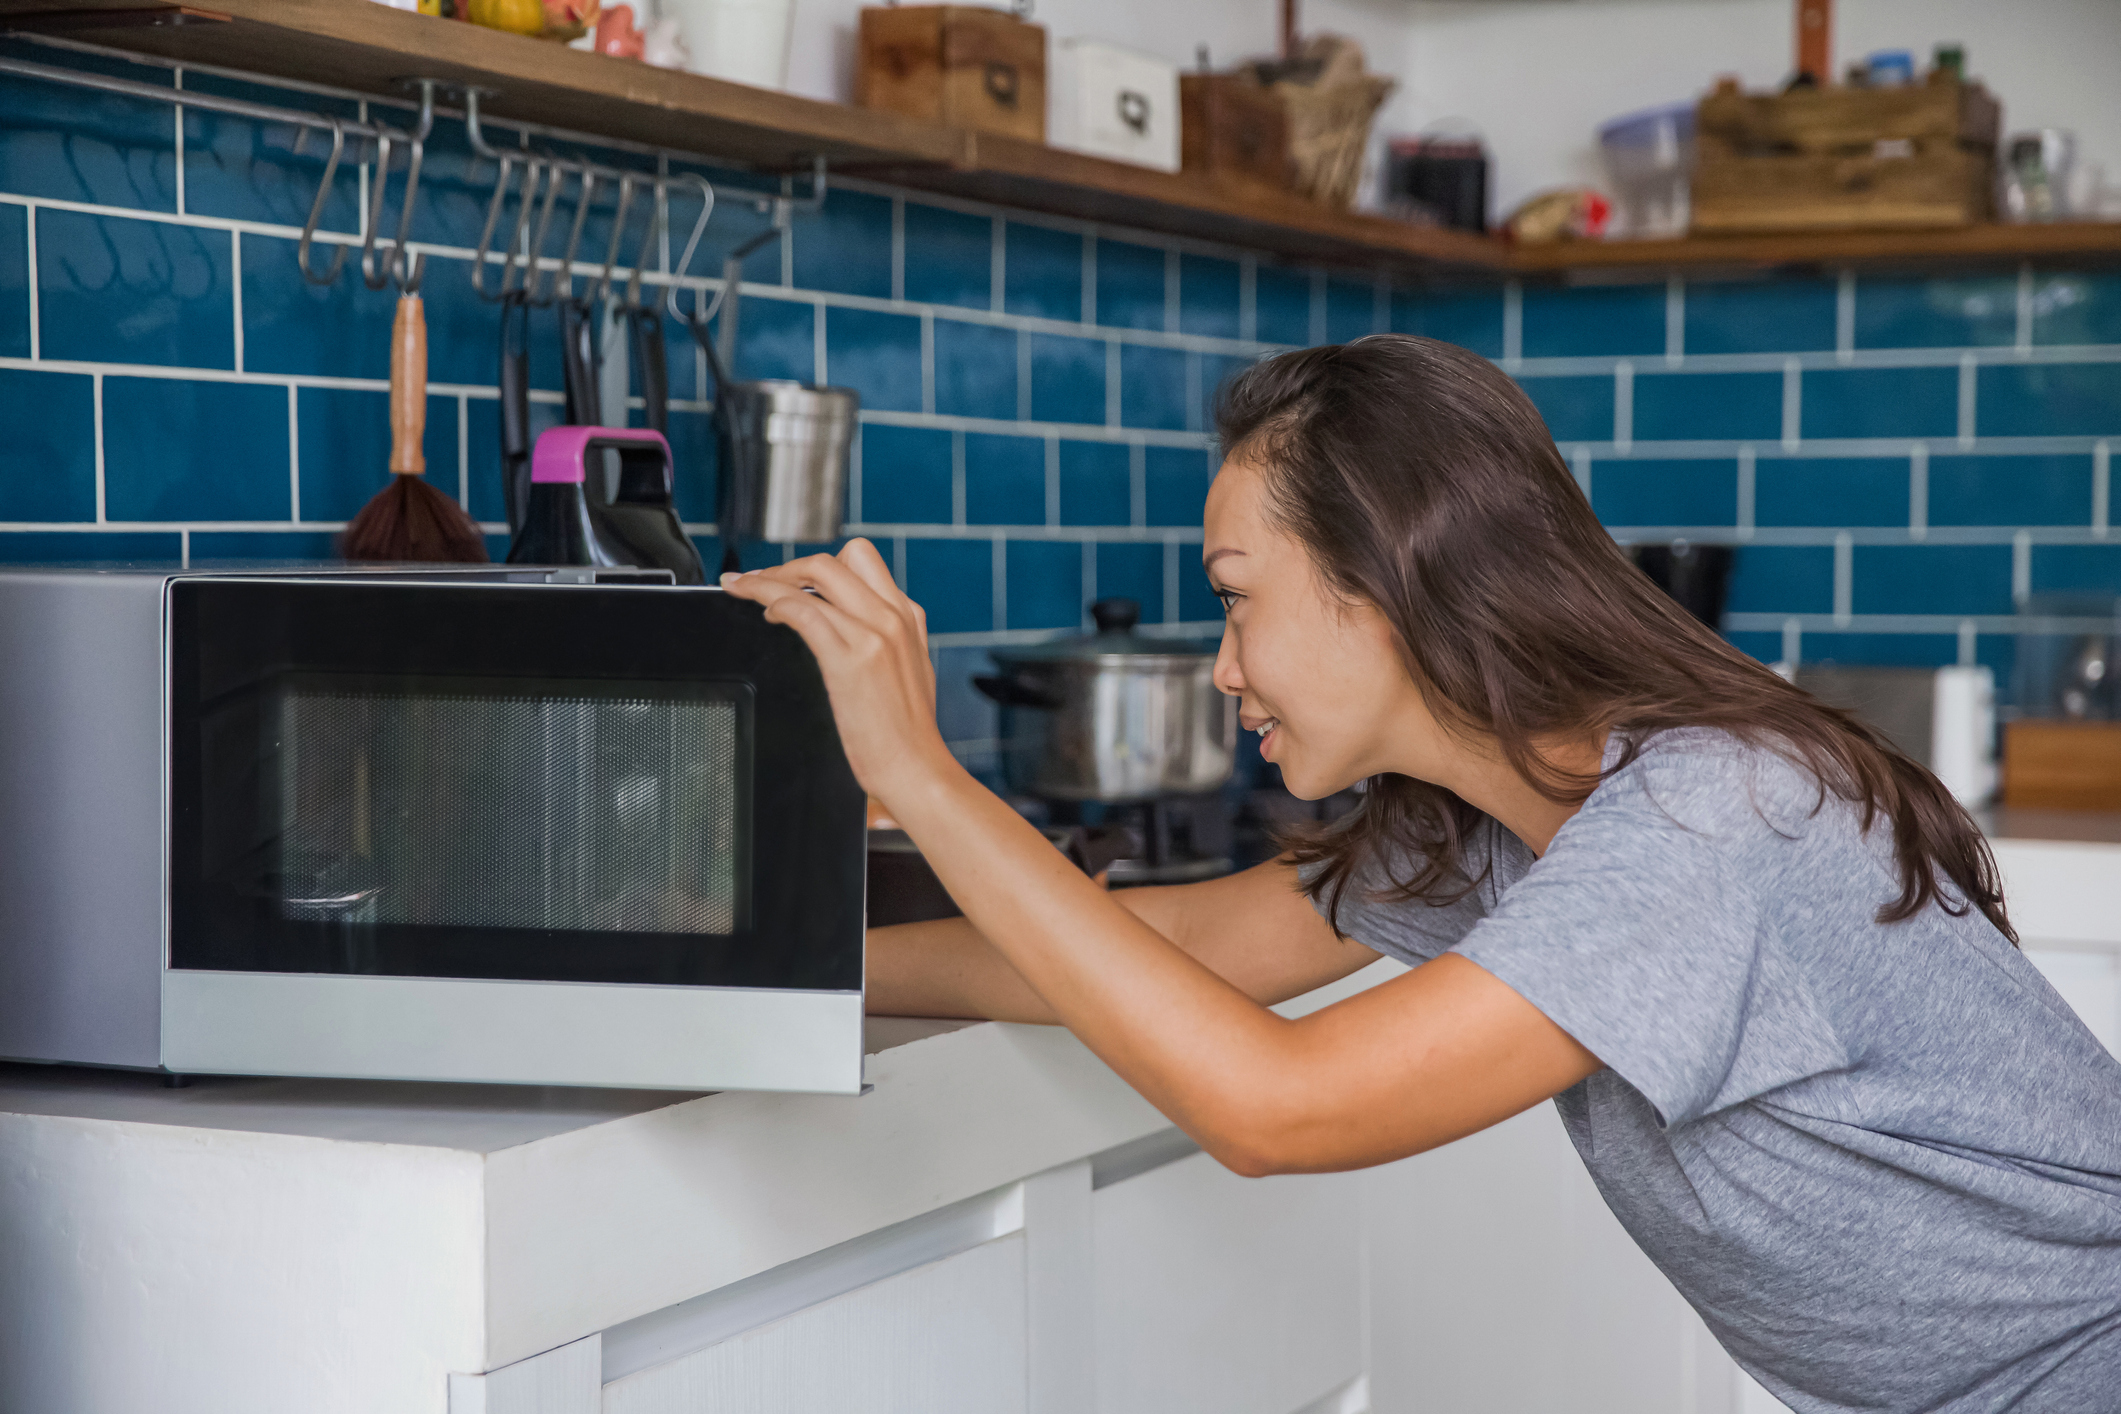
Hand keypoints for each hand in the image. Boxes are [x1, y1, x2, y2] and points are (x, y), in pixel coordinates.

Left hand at [720, 539, 959, 805]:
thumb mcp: (910, 671)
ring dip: (769, 579)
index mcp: (907, 617)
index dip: (818, 566)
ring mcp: (874, 634)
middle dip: (789, 565)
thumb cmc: (907, 735)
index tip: (791, 578)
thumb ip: (887, 642)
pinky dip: (774, 601)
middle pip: (836, 559)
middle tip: (761, 582)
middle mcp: (892, 617)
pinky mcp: (851, 659)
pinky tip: (765, 613)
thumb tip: (854, 632)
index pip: (861, 562)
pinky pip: (802, 610)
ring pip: (815, 577)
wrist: (917, 769)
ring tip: (747, 592)